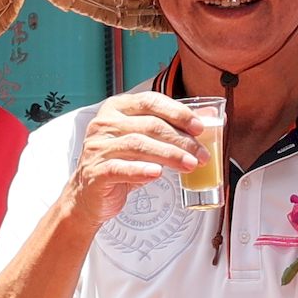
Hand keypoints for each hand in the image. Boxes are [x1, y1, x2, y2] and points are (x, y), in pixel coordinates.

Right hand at [65, 92, 196, 225]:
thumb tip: (207, 117)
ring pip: (138, 145)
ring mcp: (97, 147)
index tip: (198, 126)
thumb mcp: (144, 143)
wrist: (89, 196)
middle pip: (149, 125)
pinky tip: (158, 173)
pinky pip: (120, 168)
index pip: (150, 101)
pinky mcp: (95, 172)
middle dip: (181, 139)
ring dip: (170, 155)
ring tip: (190, 164)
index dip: (177, 112)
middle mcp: (104, 124)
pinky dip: (141, 170)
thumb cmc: (120, 164)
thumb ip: (169, 129)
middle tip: (201, 153)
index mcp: (116, 108)